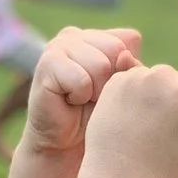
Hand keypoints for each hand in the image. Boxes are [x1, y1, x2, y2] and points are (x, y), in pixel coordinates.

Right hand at [22, 26, 142, 159]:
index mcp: (96, 35)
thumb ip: (130, 66)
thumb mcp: (121, 87)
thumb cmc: (96, 114)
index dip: (125, 71)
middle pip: (116, 49)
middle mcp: (76, 35)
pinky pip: (82, 80)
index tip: (109, 88)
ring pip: (101, 65)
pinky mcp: (47, 62)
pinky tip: (69, 101)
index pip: (129, 40)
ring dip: (96, 91)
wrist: (64, 143)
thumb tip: (124, 57)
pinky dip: (80, 97)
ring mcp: (58, 45)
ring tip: (82, 98)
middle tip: (93, 96)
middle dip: (111, 80)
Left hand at [82, 64, 177, 177]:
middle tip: (170, 135)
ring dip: (164, 98)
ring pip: (166, 80)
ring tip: (151, 130)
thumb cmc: (169, 172)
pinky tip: (136, 123)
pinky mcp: (117, 81)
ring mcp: (139, 76)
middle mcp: (167, 76)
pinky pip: (141, 82)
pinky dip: (142, 98)